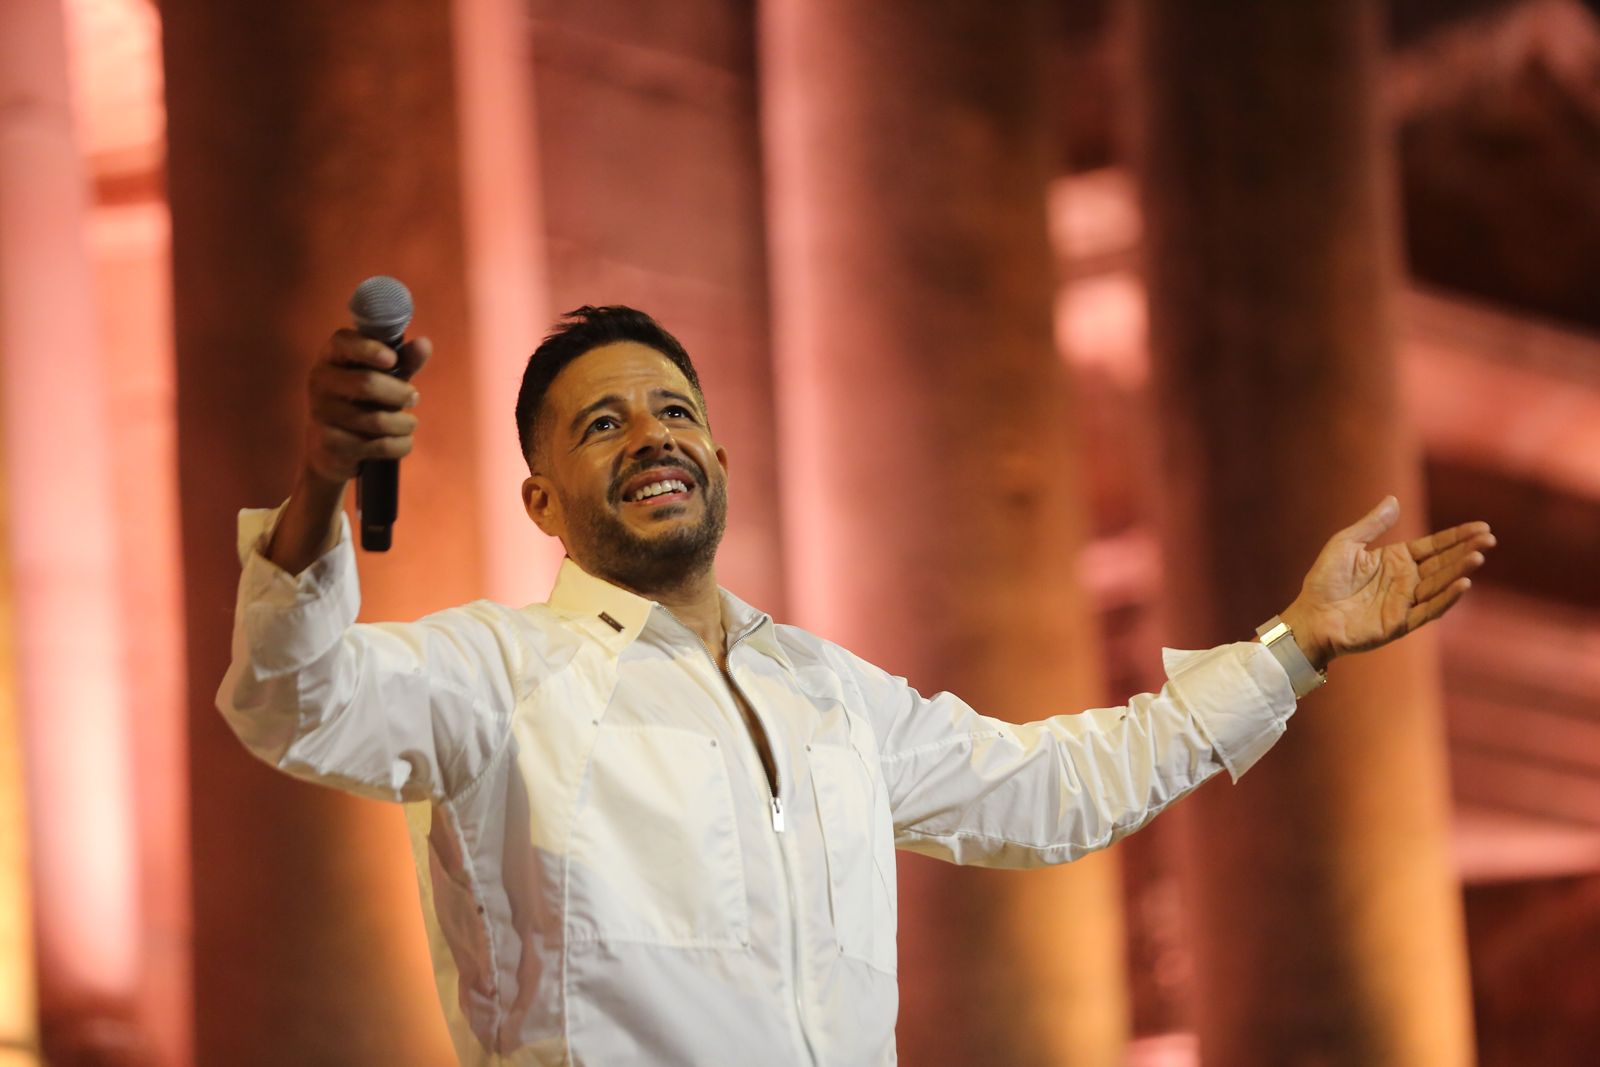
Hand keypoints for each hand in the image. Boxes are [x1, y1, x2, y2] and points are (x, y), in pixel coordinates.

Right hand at [304, 329, 430, 485]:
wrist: (331, 448)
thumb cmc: (362, 401)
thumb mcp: (385, 378)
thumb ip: (405, 361)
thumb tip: (424, 344)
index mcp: (332, 357)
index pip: (343, 342)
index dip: (370, 349)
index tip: (392, 359)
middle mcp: (320, 381)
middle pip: (367, 383)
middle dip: (400, 393)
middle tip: (414, 398)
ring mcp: (321, 413)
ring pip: (377, 420)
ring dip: (405, 424)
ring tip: (408, 424)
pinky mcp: (330, 444)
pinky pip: (379, 445)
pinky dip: (400, 445)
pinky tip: (400, 442)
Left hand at [1279, 496, 1493, 670]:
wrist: (1310, 615)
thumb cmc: (1324, 580)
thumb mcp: (1346, 543)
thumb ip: (1373, 524)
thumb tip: (1394, 498)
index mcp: (1396, 560)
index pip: (1434, 546)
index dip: (1457, 537)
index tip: (1482, 527)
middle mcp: (1406, 580)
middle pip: (1443, 563)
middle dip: (1466, 551)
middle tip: (1489, 539)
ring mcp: (1405, 602)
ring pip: (1440, 584)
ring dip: (1460, 571)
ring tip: (1478, 556)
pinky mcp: (1400, 622)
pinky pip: (1429, 609)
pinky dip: (1446, 598)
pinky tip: (1462, 583)